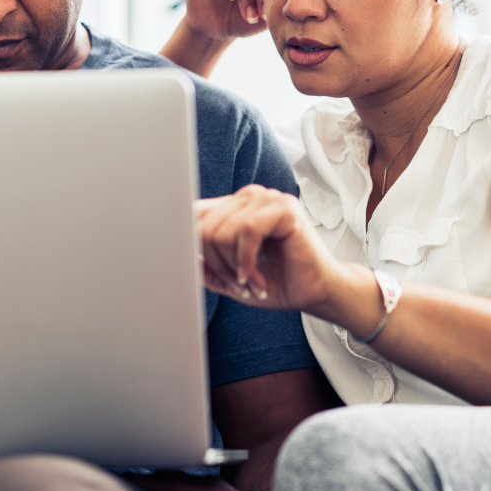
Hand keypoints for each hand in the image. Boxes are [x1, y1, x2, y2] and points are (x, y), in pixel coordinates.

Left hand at [195, 185, 342, 314]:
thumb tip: (176, 255)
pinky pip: (247, 230)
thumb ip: (203, 264)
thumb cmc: (276, 282)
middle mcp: (250, 197)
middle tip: (236, 283)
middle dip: (216, 264)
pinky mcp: (285, 209)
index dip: (192, 245)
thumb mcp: (229, 276)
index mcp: (235, 207)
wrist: (314, 292)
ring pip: (223, 231)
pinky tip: (254, 277)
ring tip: (250, 281)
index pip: (195, 214)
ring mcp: (268, 199)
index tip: (206, 272)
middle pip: (204, 226)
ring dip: (233, 266)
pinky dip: (246, 261)